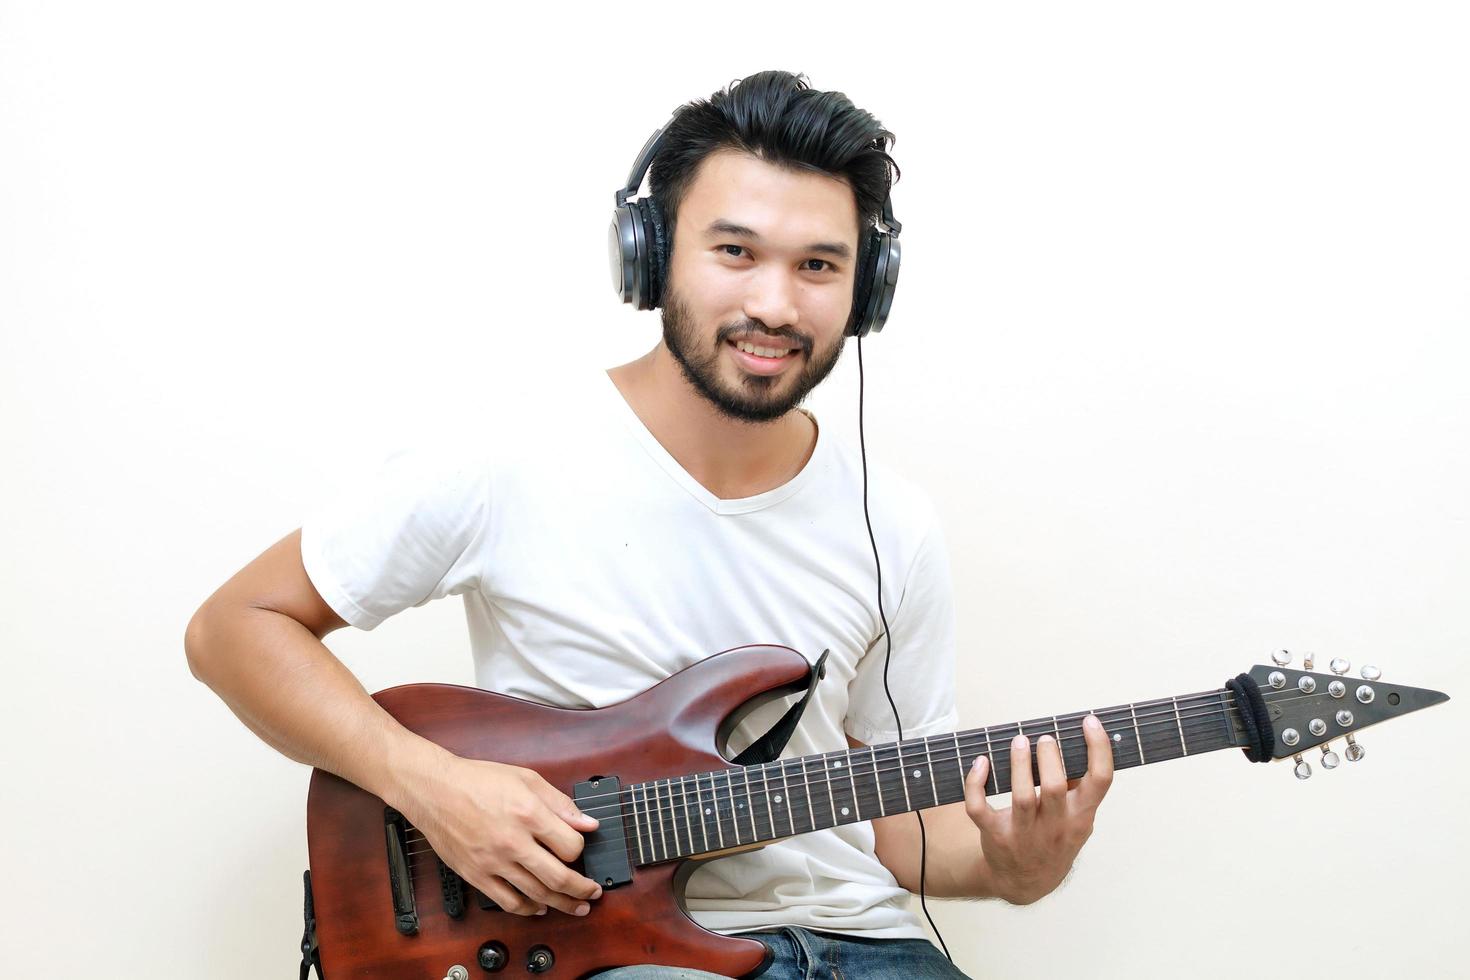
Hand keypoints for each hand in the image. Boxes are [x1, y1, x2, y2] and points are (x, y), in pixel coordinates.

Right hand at [401, 755, 603, 916]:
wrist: (434, 790)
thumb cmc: (476, 781)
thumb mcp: (526, 779)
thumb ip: (560, 803)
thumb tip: (587, 823)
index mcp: (528, 813)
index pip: (571, 845)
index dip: (581, 849)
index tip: (581, 849)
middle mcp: (513, 842)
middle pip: (559, 877)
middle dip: (582, 889)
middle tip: (592, 893)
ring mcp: (493, 862)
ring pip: (536, 894)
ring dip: (562, 904)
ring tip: (576, 906)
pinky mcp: (476, 875)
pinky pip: (507, 902)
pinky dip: (528, 909)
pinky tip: (539, 907)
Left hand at [962, 714, 1113, 904]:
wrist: (1027, 882)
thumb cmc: (1055, 838)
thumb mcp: (1078, 819)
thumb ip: (1080, 787)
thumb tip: (1078, 740)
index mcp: (1081, 817)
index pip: (1101, 781)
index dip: (1099, 749)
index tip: (1090, 722)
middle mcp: (1055, 827)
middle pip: (1056, 788)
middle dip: (1049, 758)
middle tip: (1044, 738)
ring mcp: (1024, 834)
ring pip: (1021, 797)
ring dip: (1018, 765)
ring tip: (1018, 741)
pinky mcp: (994, 836)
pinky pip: (979, 808)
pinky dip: (975, 783)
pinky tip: (980, 763)